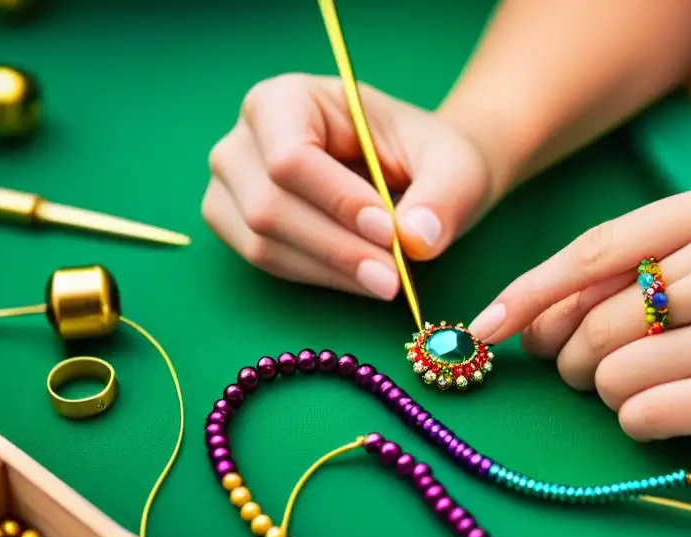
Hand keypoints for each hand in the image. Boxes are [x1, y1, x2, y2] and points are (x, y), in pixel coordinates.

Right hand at [202, 74, 493, 298]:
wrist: (420, 175)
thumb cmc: (429, 158)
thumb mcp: (455, 166)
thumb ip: (443, 198)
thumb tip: (417, 240)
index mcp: (287, 99)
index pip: (290, 156)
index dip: (338, 201)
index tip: (389, 233)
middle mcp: (246, 137)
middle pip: (269, 206)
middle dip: (336, 248)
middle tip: (393, 277)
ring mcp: (235, 184)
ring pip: (262, 242)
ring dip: (329, 270)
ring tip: (386, 283)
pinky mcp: (240, 225)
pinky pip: (268, 262)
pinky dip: (319, 277)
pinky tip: (363, 282)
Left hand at [468, 174, 690, 509]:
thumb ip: (665, 269)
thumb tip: (544, 312)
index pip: (602, 247)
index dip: (532, 292)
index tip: (485, 327)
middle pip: (599, 314)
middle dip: (570, 356)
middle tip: (583, 376)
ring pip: (613, 369)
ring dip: (608, 394)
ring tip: (648, 396)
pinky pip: (644, 413)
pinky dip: (639, 425)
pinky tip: (675, 422)